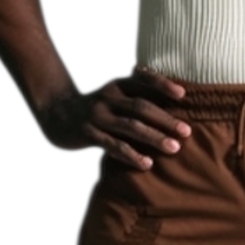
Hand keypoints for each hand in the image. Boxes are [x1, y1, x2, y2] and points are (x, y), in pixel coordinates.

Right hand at [39, 65, 191, 169]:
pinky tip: (147, 163)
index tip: (183, 95)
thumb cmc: (98, 107)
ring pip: (130, 127)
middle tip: (187, 131)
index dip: (163, 85)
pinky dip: (132, 154)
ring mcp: (98, 116)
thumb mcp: (115, 94)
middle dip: (166, 119)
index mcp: (118, 85)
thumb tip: (177, 98)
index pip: (144, 80)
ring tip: (174, 148)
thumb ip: (138, 94)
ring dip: (154, 137)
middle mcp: (109, 97)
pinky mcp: (88, 134)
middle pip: (142, 107)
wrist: (57, 114)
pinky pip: (113, 145)